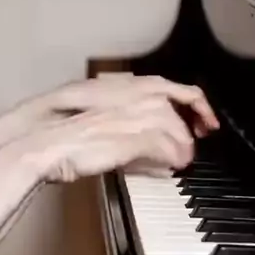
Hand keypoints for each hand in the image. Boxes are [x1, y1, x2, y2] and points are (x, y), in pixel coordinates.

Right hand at [28, 76, 218, 181]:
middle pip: (183, 118)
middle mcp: (141, 95)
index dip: (200, 108)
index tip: (207, 123)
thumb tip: (152, 142)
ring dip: (180, 153)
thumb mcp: (101, 115)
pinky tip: (166, 169)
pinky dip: (171, 163)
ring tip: (173, 165)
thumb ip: (130, 122)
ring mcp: (141, 116)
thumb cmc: (65, 128)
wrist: (48, 139)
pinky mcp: (138, 138)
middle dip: (188, 137)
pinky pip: (170, 153)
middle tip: (188, 153)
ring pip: (180, 137)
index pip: (182, 91)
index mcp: (131, 85)